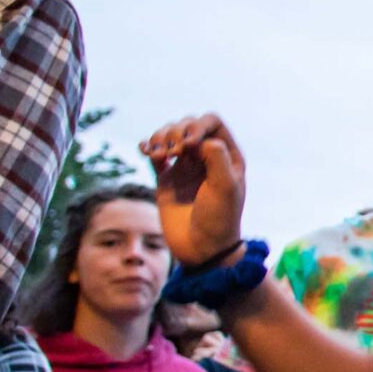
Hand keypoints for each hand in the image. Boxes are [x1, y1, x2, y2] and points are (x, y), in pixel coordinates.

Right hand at [140, 113, 248, 265]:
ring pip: (169, 137)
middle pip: (188, 125)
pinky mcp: (166, 179)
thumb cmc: (220, 219)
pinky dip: (148, 147)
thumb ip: (217, 157)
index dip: (198, 125)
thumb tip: (200, 139)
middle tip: (174, 151)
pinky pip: (154, 155)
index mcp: (227, 155)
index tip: (190, 143)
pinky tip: (145, 150)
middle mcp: (206, 157)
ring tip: (158, 155)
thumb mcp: (226, 187)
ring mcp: (185, 167)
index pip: (212, 122)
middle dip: (176, 131)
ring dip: (160, 137)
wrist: (202, 249)